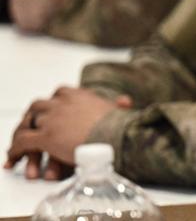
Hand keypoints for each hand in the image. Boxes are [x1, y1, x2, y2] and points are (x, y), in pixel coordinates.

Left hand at [5, 88, 131, 178]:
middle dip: (33, 118)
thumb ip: (118, 106)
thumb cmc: (121, 127)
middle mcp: (61, 103)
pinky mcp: (45, 137)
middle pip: (38, 106)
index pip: (59, 93)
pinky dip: (15, 151)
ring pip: (27, 124)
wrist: (116, 137)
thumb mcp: (120, 111)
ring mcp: (51, 119)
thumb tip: (125, 101)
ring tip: (18, 149)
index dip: (53, 104)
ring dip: (22, 137)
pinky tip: (13, 159)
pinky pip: (22, 142)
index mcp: (78, 95)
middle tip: (31, 129)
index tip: (52, 111)